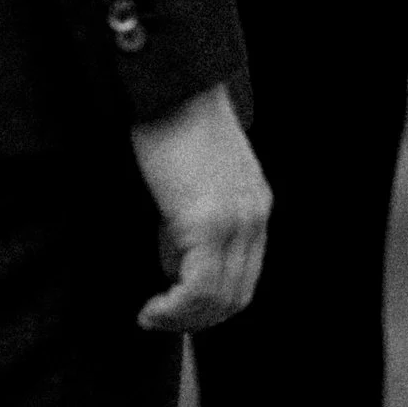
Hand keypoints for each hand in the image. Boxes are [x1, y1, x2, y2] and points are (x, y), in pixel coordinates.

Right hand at [130, 84, 271, 332]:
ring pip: (218, 298)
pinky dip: (174, 309)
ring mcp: (235, 221)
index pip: (244, 276)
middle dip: (197, 319)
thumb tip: (175, 260)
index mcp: (255, 205)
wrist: (172, 86)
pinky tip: (151, 307)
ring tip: (152, 316)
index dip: (209, 303)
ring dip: (183, 319)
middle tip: (159, 320)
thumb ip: (196, 214)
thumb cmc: (173, 122)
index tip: (174, 308)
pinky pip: (197, 288)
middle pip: (236, 295)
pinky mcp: (208, 222)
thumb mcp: (196, 176)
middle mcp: (253, 216)